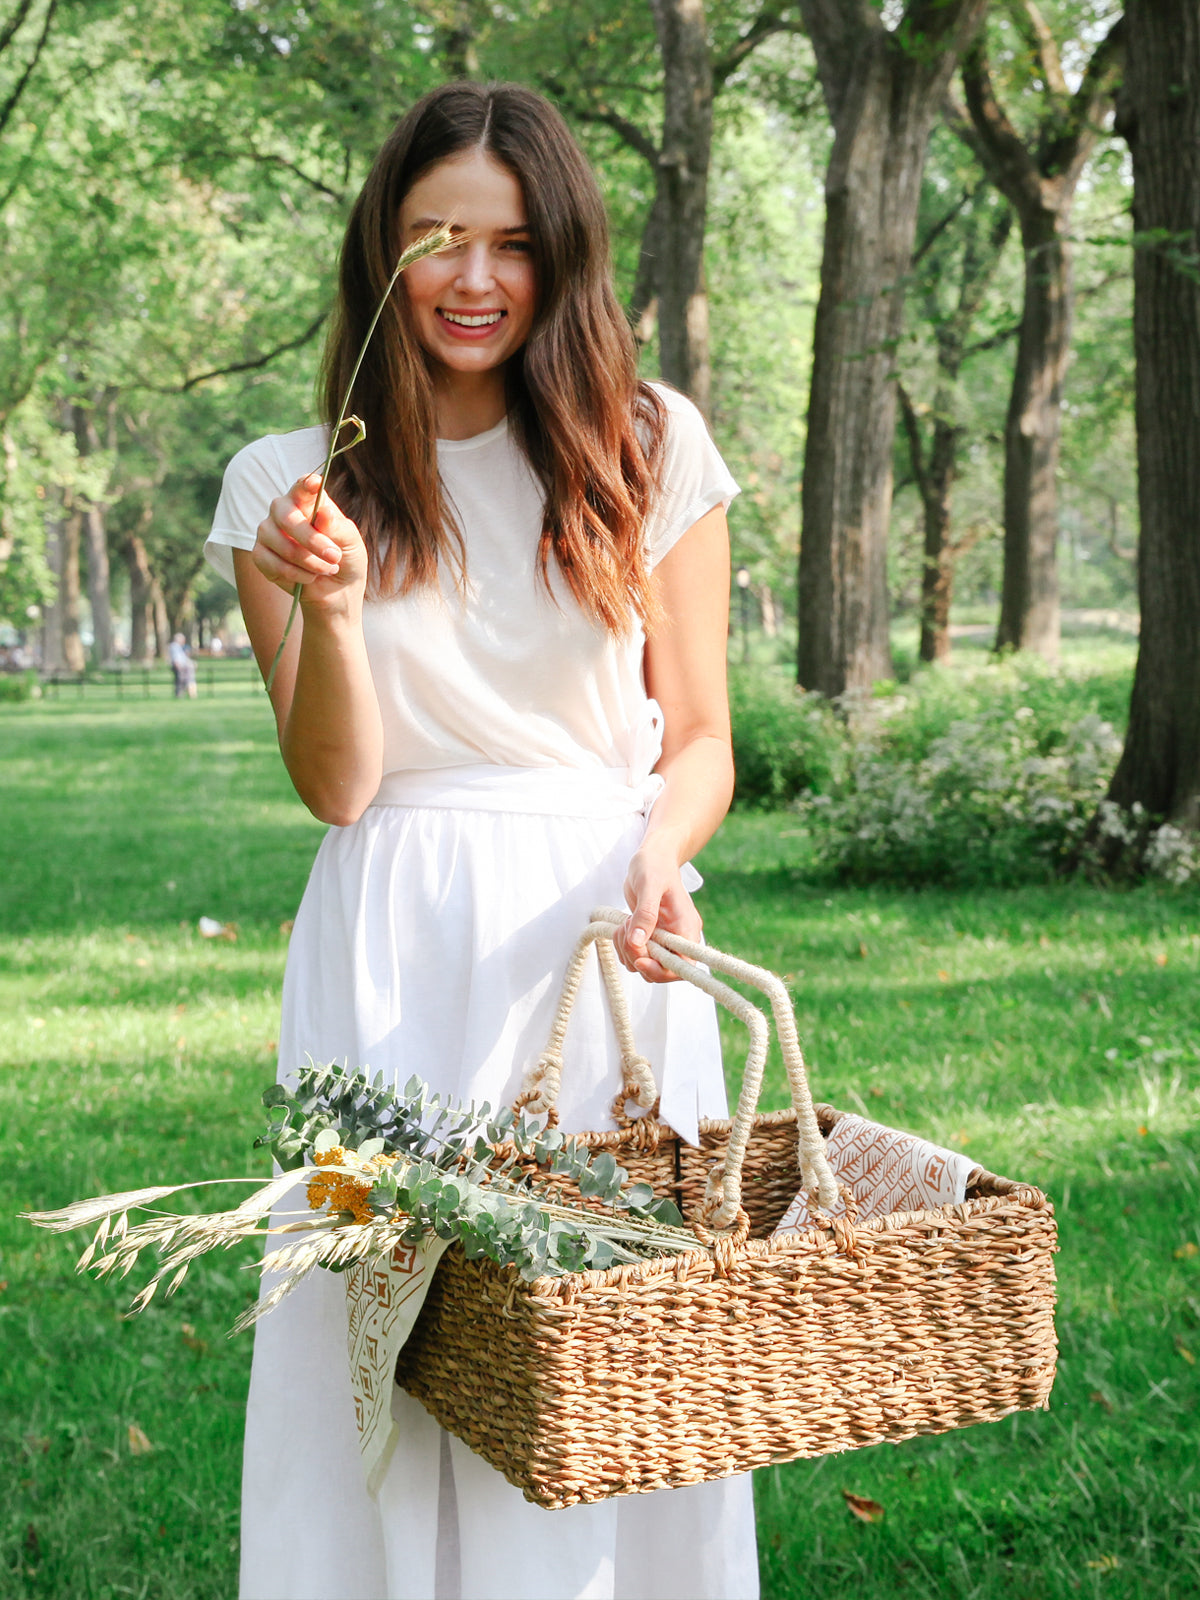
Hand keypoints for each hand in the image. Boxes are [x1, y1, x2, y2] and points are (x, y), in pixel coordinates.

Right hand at [253, 475, 367, 614]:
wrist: (337, 590)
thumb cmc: (345, 558)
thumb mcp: (350, 542)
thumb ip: (337, 527)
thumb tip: (324, 513)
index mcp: (306, 500)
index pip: (302, 486)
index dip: (306, 484)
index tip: (315, 484)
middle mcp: (283, 511)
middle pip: (287, 516)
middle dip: (312, 540)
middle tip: (334, 556)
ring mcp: (268, 532)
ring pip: (282, 544)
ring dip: (310, 562)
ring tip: (327, 569)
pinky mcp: (260, 555)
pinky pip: (273, 564)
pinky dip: (297, 575)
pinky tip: (309, 577)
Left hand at [614, 836, 702, 983]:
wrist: (652, 858)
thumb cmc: (655, 866)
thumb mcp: (649, 885)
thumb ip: (645, 914)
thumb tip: (638, 942)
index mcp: (686, 928)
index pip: (683, 966)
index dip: (661, 971)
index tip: (639, 959)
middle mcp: (677, 938)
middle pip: (661, 970)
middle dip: (638, 956)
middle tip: (628, 931)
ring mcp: (662, 939)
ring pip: (643, 964)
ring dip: (627, 950)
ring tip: (626, 922)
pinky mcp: (648, 937)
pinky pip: (634, 954)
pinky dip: (623, 946)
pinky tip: (623, 925)